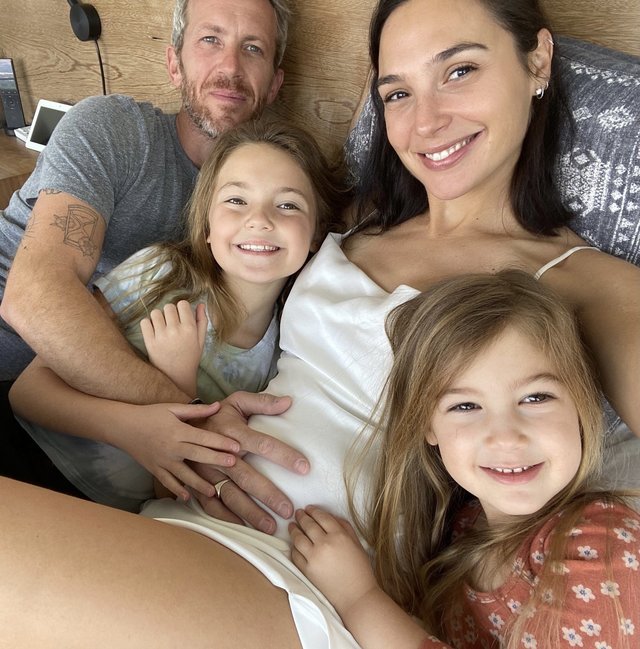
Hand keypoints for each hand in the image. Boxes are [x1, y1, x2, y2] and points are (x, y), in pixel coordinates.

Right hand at [114, 400, 240, 501]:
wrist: (123, 427)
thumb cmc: (150, 415)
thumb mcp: (173, 408)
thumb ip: (197, 410)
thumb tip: (218, 405)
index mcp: (178, 430)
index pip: (203, 437)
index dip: (220, 442)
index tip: (236, 447)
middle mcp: (172, 447)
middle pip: (197, 455)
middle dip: (216, 460)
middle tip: (233, 465)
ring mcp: (163, 461)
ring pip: (183, 474)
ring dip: (198, 483)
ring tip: (213, 491)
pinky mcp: (155, 469)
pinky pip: (167, 482)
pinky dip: (177, 490)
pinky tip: (187, 498)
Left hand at [140, 301, 206, 396]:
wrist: (177, 378)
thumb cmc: (190, 358)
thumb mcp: (201, 340)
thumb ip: (202, 321)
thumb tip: (200, 303)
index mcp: (190, 329)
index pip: (182, 304)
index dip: (182, 308)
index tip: (181, 316)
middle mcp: (175, 330)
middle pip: (168, 307)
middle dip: (170, 312)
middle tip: (171, 323)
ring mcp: (161, 336)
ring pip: (155, 313)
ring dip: (158, 317)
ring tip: (162, 327)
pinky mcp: (150, 342)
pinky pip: (144, 322)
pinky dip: (148, 324)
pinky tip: (154, 331)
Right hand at [190, 391, 309, 534]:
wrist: (179, 426)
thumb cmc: (217, 415)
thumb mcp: (237, 401)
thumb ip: (262, 402)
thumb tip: (289, 402)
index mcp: (232, 433)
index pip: (262, 444)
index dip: (284, 455)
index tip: (304, 468)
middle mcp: (219, 454)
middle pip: (246, 476)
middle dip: (268, 494)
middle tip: (288, 510)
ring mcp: (206, 472)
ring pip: (229, 495)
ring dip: (249, 512)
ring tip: (269, 527)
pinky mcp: (198, 484)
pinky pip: (211, 505)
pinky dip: (225, 518)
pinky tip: (242, 527)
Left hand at [289, 506, 376, 614]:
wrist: (356, 597)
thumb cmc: (361, 571)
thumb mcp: (357, 544)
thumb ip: (345, 528)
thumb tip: (332, 518)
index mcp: (339, 536)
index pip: (322, 517)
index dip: (313, 511)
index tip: (309, 508)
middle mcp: (324, 544)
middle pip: (308, 525)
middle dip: (302, 517)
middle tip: (298, 513)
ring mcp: (313, 558)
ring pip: (298, 538)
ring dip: (294, 530)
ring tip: (292, 526)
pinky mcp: (307, 571)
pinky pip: (295, 555)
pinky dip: (293, 548)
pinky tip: (294, 544)